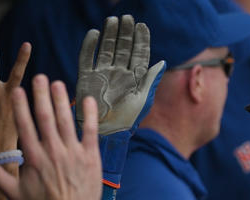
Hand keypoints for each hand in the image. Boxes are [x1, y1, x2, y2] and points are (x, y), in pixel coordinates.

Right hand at [0, 75, 101, 199]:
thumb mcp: (14, 195)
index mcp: (34, 158)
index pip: (24, 125)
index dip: (20, 106)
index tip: (16, 90)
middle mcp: (53, 151)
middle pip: (45, 117)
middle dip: (41, 95)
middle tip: (39, 77)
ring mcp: (73, 153)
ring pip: (66, 120)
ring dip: (61, 100)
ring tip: (57, 83)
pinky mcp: (90, 157)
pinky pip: (91, 131)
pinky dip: (90, 115)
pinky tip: (88, 99)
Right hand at [76, 15, 164, 135]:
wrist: (105, 132)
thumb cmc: (127, 119)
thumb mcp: (142, 99)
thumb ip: (151, 79)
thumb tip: (163, 62)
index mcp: (134, 78)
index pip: (139, 54)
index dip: (141, 40)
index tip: (142, 26)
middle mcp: (119, 73)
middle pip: (123, 48)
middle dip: (125, 33)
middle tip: (127, 18)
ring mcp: (103, 74)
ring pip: (106, 49)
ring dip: (109, 35)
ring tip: (112, 20)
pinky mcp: (87, 77)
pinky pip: (87, 58)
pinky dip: (89, 46)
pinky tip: (94, 34)